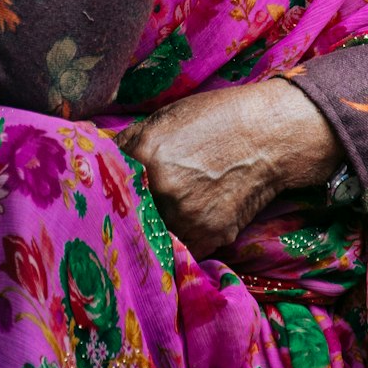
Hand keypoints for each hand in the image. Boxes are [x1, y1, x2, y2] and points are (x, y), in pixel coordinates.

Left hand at [114, 77, 340, 259]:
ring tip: (164, 217)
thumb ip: (129, 142)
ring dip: (154, 230)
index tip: (106, 197)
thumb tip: (98, 159)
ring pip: (154, 235)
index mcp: (145, 155)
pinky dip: (180, 241)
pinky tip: (186, 223)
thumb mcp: (166, 117)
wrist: (269, 136)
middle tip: (132, 211)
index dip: (108, 191)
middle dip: (129, 213)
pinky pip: (181, 249)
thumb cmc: (216, 118)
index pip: (108, 185)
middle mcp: (162, 190)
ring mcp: (187, 216)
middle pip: (129, 213)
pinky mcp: (210, 236)